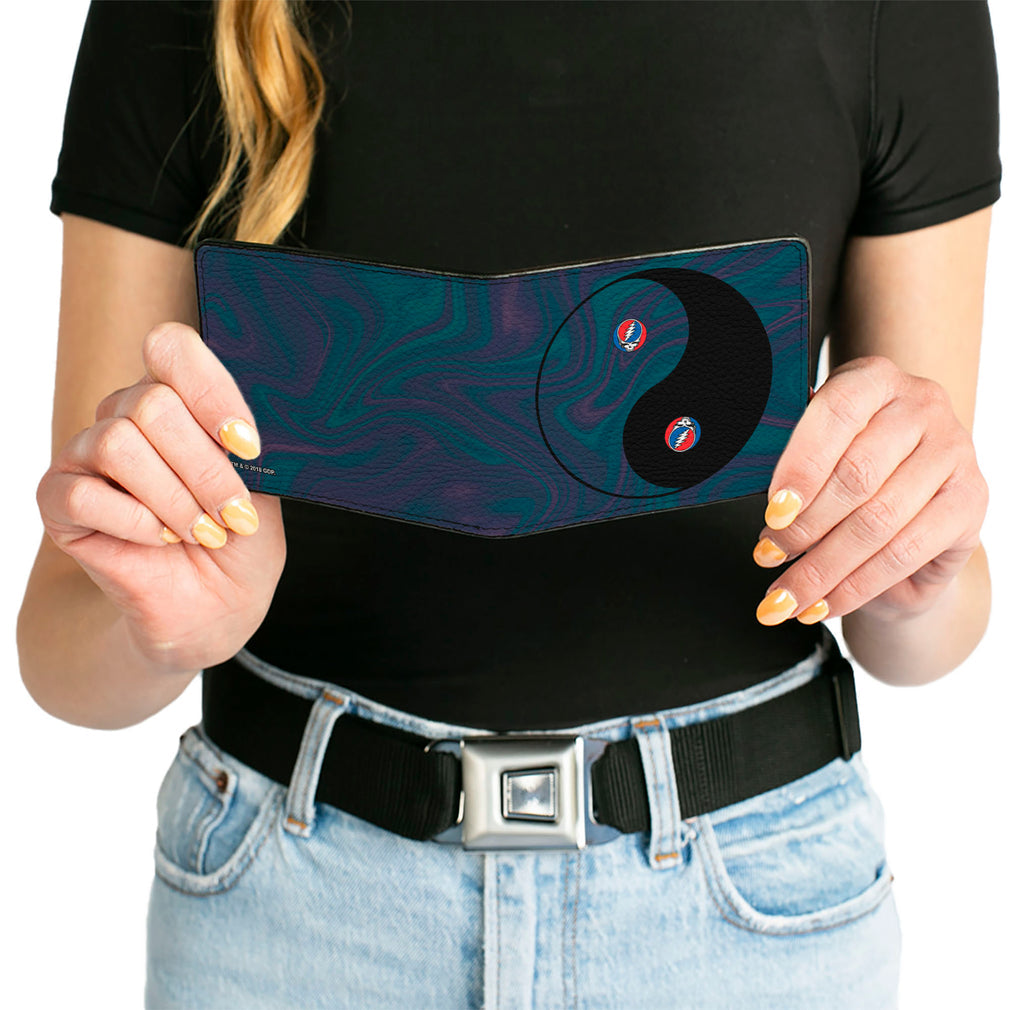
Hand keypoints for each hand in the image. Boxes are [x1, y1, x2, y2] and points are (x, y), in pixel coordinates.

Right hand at [35, 322, 286, 670]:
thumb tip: (245, 420)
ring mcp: (87, 455)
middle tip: (234, 516)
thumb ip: (244, 444)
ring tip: (203, 533)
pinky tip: (160, 540)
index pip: (172, 349)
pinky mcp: (58, 500)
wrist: (213, 607)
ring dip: (174, 498)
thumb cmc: (239, 541)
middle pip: (152, 404)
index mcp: (178, 398)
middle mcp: (126, 415)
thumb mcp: (263, 487)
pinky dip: (134, 522)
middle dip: (205, 470)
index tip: (248, 447)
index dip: (211, 392)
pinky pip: (84, 493)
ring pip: (119, 443)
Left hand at [750, 355, 986, 625]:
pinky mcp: (972, 500)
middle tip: (768, 557)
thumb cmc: (849, 474)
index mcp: (873, 379)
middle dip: (803, 528)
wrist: (911, 514)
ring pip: (878, 521)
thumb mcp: (816, 455)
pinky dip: (856, 586)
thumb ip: (789, 461)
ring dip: (823, 568)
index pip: (835, 414)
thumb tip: (754, 496)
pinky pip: (906, 552)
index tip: (772, 513)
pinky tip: (825, 603)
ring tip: (786, 596)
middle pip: (856, 475)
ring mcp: (953, 451)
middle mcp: (920, 405)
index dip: (800, 467)